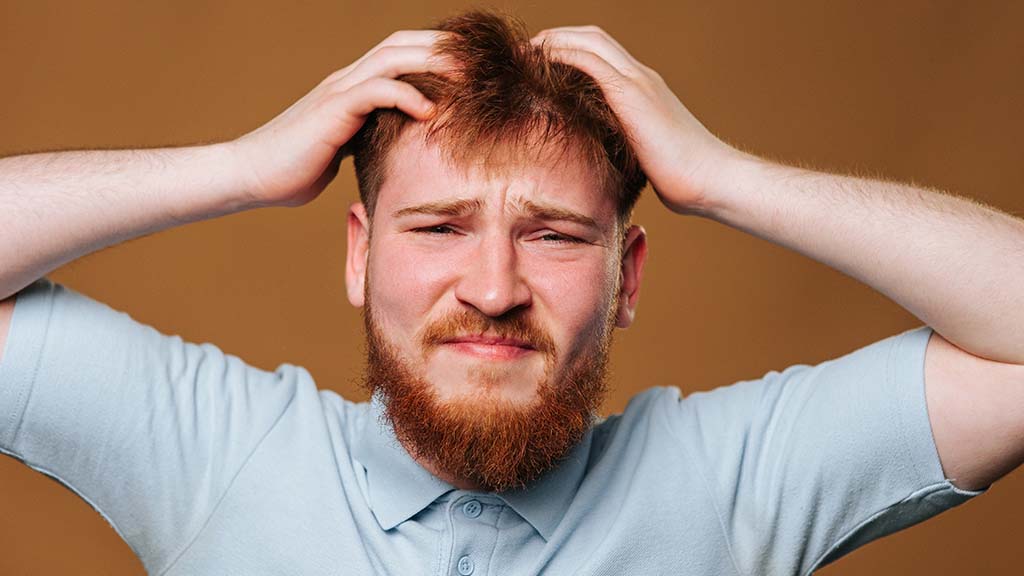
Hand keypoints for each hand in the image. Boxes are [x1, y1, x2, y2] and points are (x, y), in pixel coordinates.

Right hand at [228, 31, 449, 207]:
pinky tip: (429, 111)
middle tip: (482, 62)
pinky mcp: (331, 111)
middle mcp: (346, 81)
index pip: (400, 54)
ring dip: (432, 63)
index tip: (471, 68)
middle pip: (402, 45)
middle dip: (442, 48)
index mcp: (352, 88)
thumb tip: (396, 150)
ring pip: (391, 59)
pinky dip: (405, 95)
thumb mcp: (344, 151)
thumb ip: (369, 140)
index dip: (435, 54)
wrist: (252, 176)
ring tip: (467, 77)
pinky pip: (374, 91)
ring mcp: (338, 92)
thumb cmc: (295, 170)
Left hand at [532, 26, 741, 214]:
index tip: (542, 63)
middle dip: (558, 37)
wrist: (711, 179)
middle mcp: (642, 77)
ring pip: (589, 40)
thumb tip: (606, 165)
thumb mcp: (645, 157)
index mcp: (645, 90)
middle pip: (593, 37)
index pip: (604, 53)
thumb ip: (625, 149)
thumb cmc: (684, 179)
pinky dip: (561, 54)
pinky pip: (589, 60)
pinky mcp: (632, 94)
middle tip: (527, 51)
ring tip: (526, 52)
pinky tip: (539, 63)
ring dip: (554, 40)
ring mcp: (638, 82)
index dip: (572, 49)